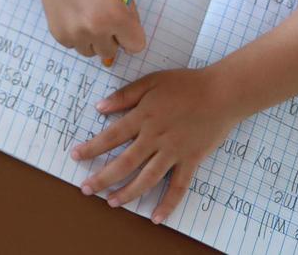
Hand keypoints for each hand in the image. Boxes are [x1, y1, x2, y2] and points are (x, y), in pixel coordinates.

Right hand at [33, 0, 145, 60]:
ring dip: (92, 40)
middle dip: (110, 38)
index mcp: (116, 15)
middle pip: (112, 52)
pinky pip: (75, 46)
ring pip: (92, 52)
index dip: (131, 36)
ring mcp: (76, 35)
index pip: (136, 46)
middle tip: (101, 18)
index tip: (124, 27)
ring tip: (85, 18)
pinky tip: (72, 17)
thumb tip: (127, 43)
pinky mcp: (60, 36)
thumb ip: (128, 17)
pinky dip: (76, 36)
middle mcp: (96, 29)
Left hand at [70, 68, 239, 222]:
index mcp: (143, 117)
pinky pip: (178, 186)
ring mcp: (173, 152)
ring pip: (147, 178)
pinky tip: (156, 217)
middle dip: (102, 178)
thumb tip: (99, 108)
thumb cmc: (185, 84)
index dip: (91, 148)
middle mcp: (155, 138)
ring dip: (127, 193)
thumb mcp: (151, 81)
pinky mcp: (191, 161)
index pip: (110, 137)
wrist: (222, 93)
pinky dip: (168, 203)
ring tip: (111, 203)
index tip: (75, 156)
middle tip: (86, 189)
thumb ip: (125, 95)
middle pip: (124, 163)